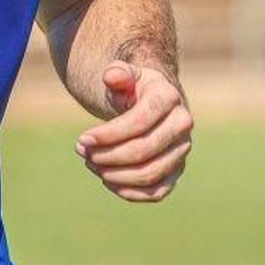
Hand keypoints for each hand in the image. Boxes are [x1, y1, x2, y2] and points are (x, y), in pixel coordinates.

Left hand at [75, 62, 192, 201]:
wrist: (154, 102)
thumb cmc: (134, 88)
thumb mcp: (125, 74)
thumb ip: (118, 73)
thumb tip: (112, 76)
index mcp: (169, 97)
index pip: (140, 121)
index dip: (109, 134)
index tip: (83, 139)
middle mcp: (182, 125)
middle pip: (143, 150)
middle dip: (107, 155)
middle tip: (84, 152)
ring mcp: (181, 150)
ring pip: (149, 175)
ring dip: (114, 175)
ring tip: (91, 164)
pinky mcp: (176, 171)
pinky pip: (155, 192)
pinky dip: (128, 192)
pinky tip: (106, 179)